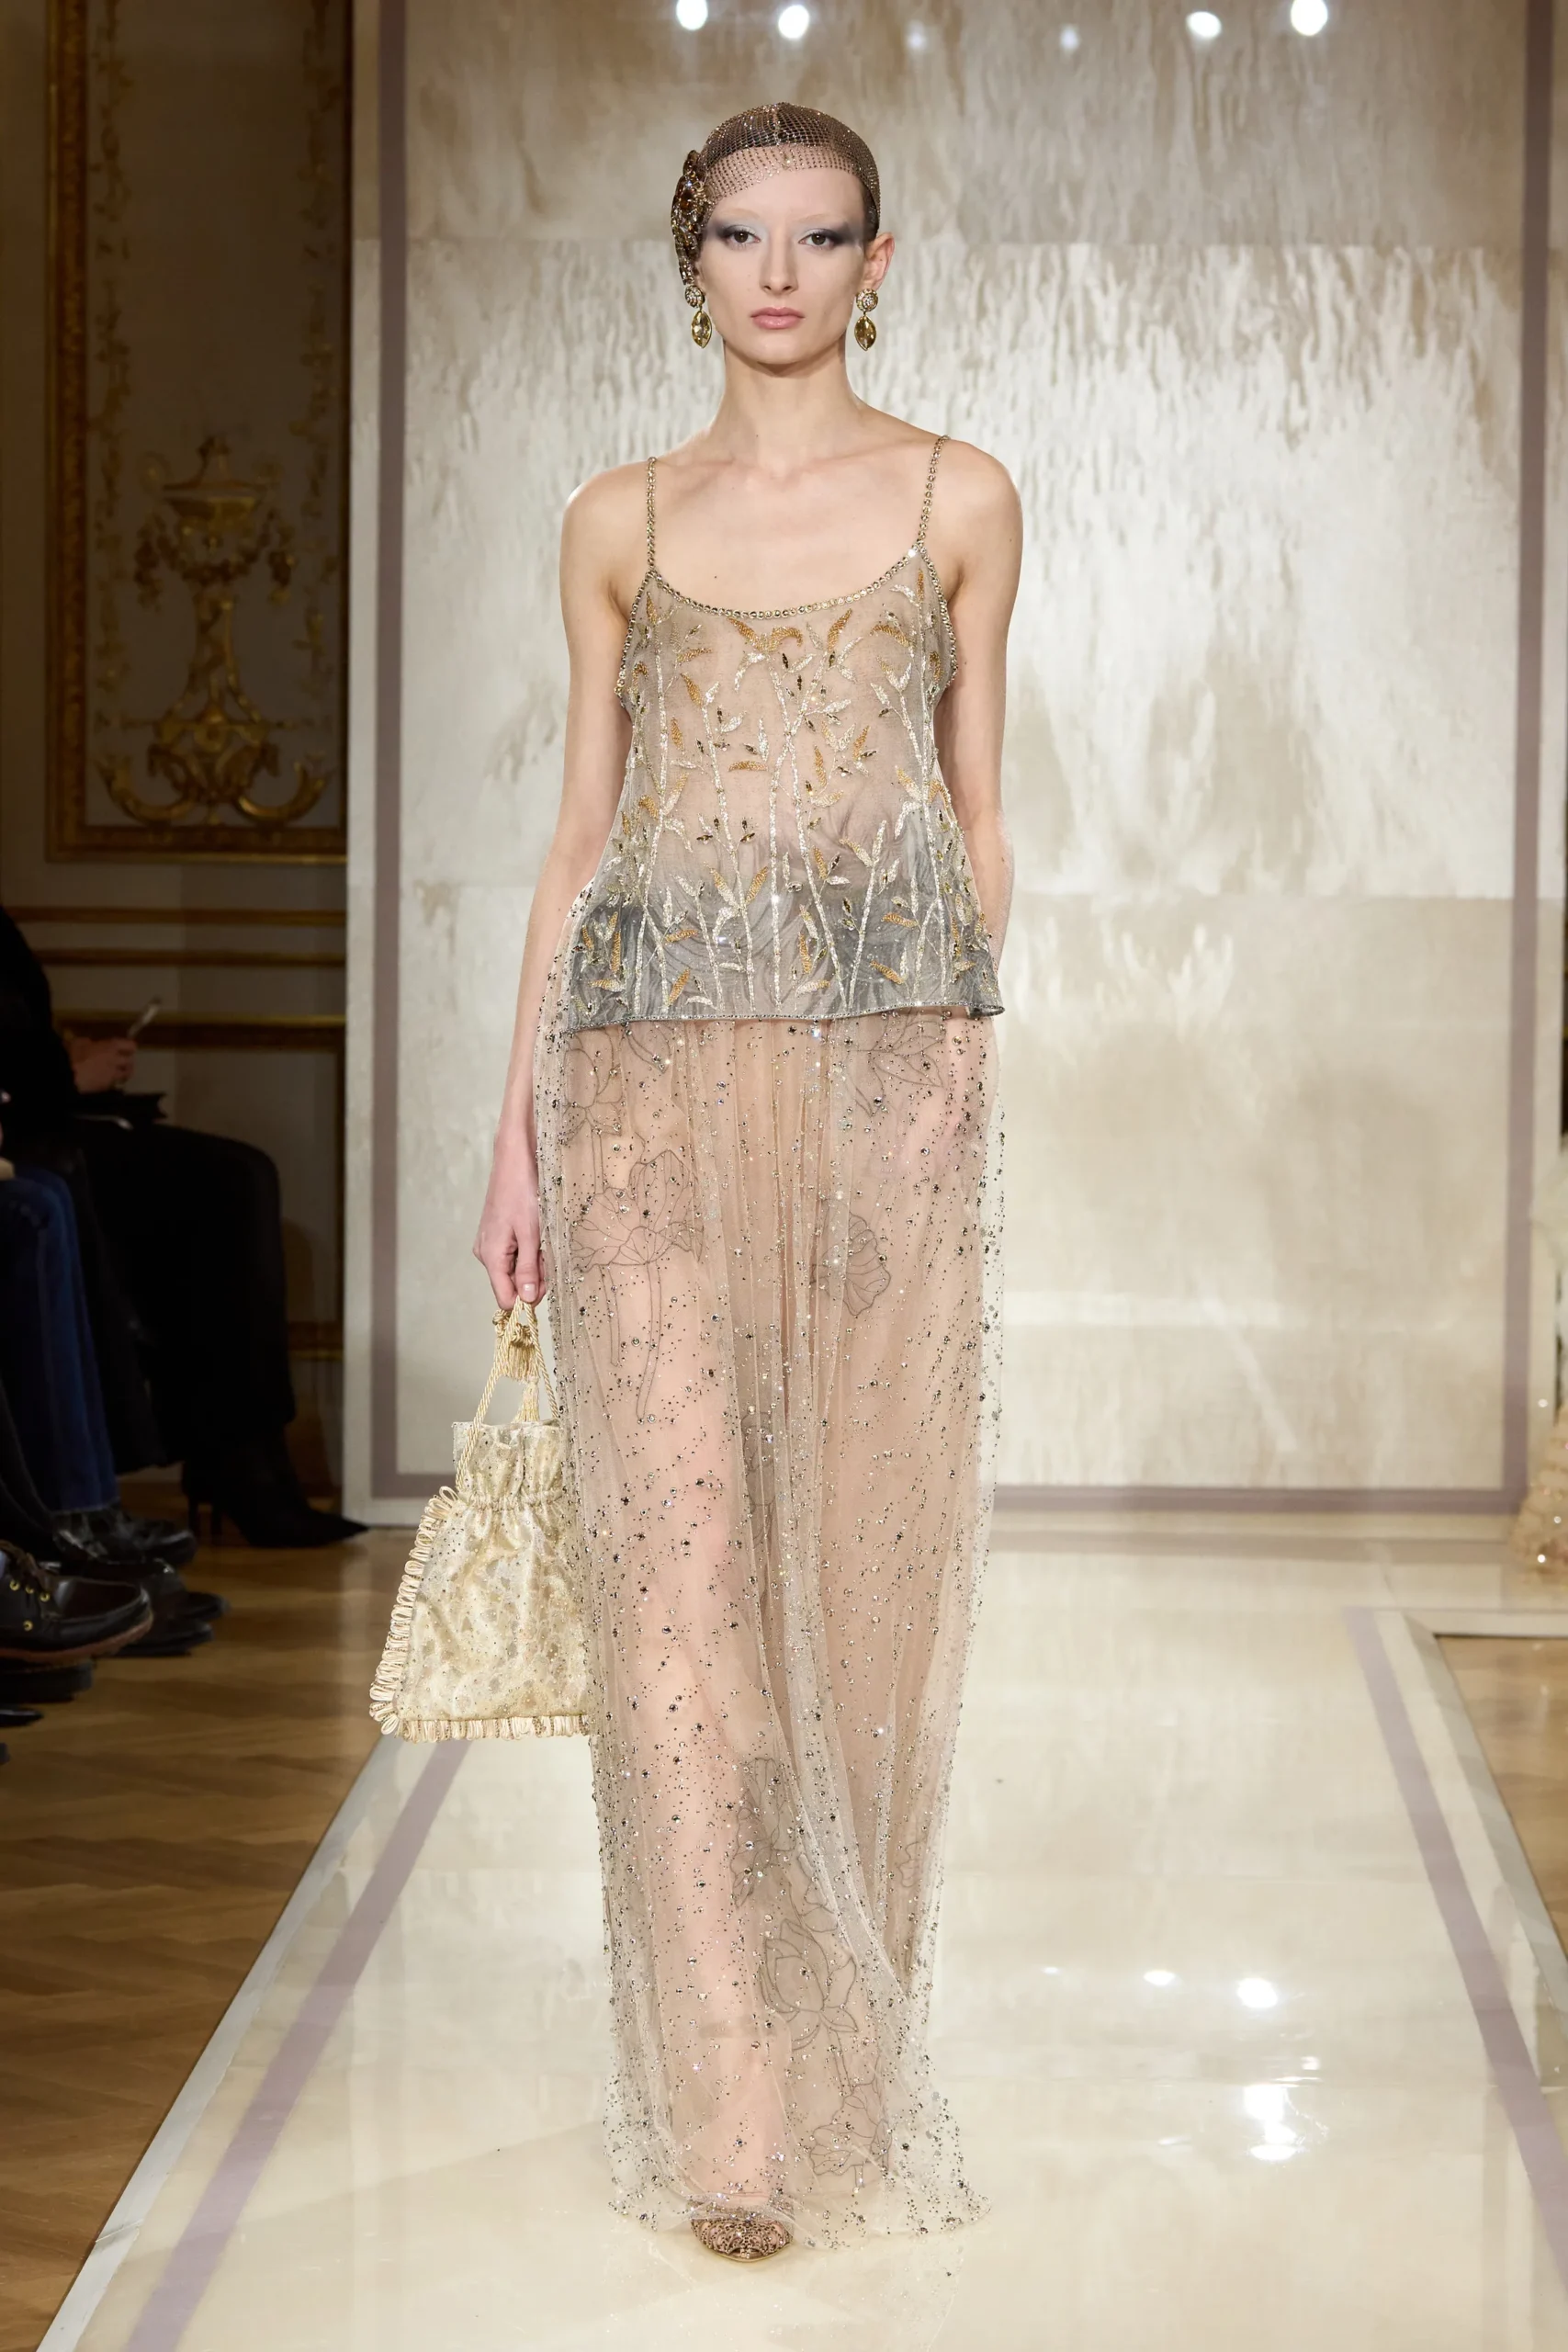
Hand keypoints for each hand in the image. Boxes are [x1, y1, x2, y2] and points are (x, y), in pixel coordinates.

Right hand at [70, 1035, 137, 1091]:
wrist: (68, 1076)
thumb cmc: (73, 1055)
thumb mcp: (79, 1043)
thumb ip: (88, 1043)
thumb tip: (90, 1043)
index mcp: (111, 1047)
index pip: (130, 1045)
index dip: (129, 1047)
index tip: (127, 1048)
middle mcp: (116, 1061)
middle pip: (130, 1062)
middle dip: (127, 1062)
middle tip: (122, 1062)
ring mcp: (112, 1076)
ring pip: (124, 1076)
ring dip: (122, 1074)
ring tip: (117, 1074)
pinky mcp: (106, 1087)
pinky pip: (113, 1084)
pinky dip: (111, 1083)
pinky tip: (103, 1081)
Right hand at [473, 1149, 545, 1308]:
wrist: (515, 1161)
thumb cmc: (523, 1192)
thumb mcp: (532, 1233)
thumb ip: (528, 1268)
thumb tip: (526, 1300)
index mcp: (491, 1257)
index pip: (506, 1299)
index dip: (528, 1298)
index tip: (546, 1282)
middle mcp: (486, 1254)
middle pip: (512, 1285)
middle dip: (535, 1277)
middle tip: (548, 1254)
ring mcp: (491, 1245)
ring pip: (516, 1270)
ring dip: (534, 1262)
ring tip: (543, 1239)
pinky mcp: (498, 1236)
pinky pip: (515, 1255)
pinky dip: (530, 1251)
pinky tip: (536, 1234)